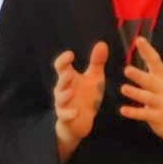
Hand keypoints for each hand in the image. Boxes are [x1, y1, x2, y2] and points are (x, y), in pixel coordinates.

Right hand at [54, 42, 107, 156]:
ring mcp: (63, 104)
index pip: (61, 66)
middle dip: (64, 78)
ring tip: (72, 91)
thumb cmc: (86, 96)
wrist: (81, 121)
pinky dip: (69, 114)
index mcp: (69, 78)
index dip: (63, 60)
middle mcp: (63, 90)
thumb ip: (97, 62)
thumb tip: (102, 43)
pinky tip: (76, 112)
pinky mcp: (66, 117)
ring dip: (65, 95)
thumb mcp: (94, 78)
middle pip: (60, 82)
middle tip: (69, 72)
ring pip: (60, 99)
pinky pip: (65, 115)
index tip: (71, 54)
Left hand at [119, 36, 162, 142]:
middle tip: (127, 70)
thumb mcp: (162, 79)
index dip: (148, 50)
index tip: (139, 40)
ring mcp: (160, 103)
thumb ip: (151, 65)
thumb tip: (139, 42)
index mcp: (162, 76)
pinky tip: (123, 110)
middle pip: (150, 81)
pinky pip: (145, 114)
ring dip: (136, 93)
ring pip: (147, 97)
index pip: (155, 61)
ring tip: (124, 89)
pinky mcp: (158, 117)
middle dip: (139, 75)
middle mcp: (161, 88)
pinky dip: (134, 112)